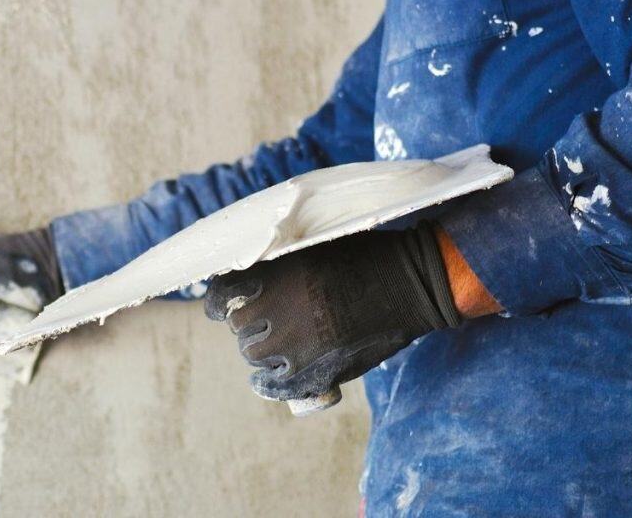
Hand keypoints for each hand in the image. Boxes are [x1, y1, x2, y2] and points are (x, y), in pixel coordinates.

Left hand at [204, 222, 463, 400]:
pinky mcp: (319, 370)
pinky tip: (265, 379)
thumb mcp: (316, 244)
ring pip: (255, 355)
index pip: (224, 294)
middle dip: (247, 324)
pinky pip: (278, 385)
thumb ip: (280, 262)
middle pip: (240, 327)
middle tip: (266, 320)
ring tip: (277, 343)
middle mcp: (280, 310)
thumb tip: (247, 276)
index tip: (220, 306)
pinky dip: (267, 383)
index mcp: (277, 274)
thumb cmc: (368, 256)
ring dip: (260, 350)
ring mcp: (299, 344)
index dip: (218, 301)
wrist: (413, 283)